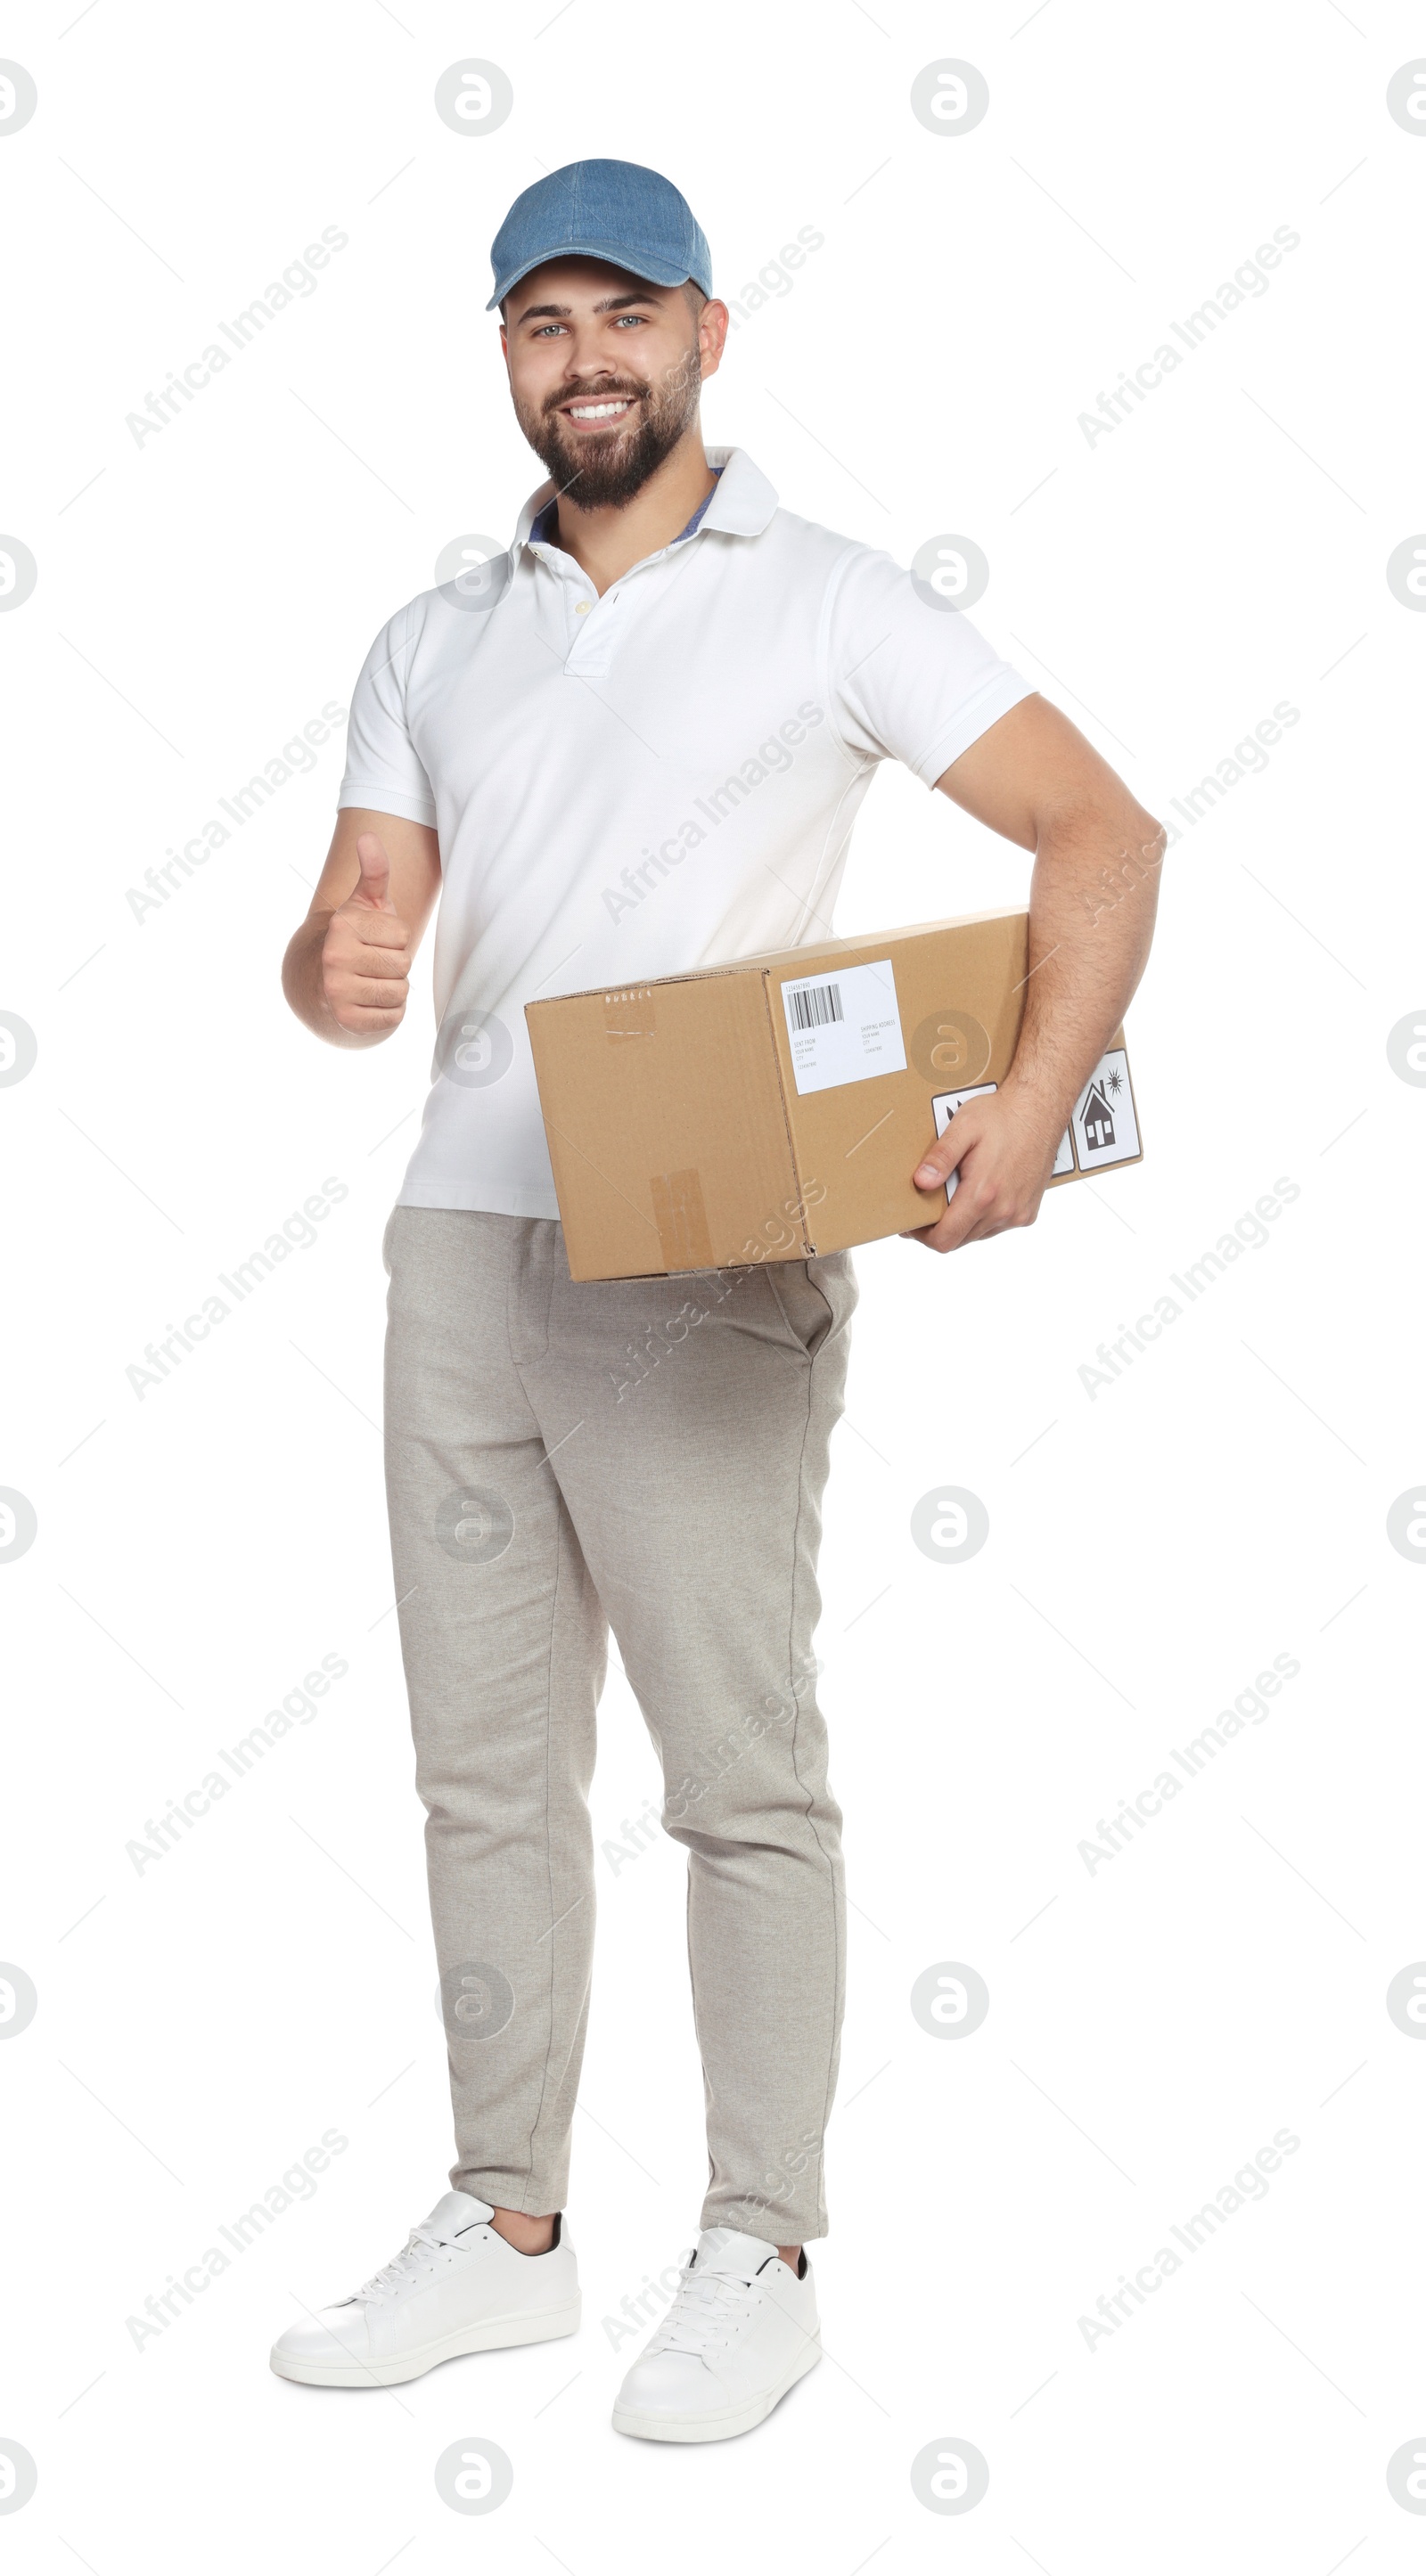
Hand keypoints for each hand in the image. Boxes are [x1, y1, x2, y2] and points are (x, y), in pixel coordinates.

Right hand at [319, 833, 410, 1033]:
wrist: (325, 982)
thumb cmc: (358, 938)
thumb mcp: (366, 904)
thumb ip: (374, 871)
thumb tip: (368, 836)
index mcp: (341, 925)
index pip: (402, 936)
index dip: (396, 939)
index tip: (375, 940)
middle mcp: (333, 957)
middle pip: (401, 964)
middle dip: (395, 965)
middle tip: (374, 964)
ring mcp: (337, 991)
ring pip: (399, 991)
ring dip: (393, 989)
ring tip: (372, 982)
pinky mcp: (346, 1020)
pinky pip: (393, 1017)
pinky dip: (388, 1013)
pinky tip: (369, 1003)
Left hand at [902, 1085, 1064, 1253]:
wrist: (1040, 1112)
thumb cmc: (1002, 1117)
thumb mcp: (963, 1128)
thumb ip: (941, 1157)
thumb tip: (921, 1182)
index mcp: (983, 1194)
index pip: (945, 1238)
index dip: (922, 1236)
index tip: (913, 1223)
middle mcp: (1003, 1211)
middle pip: (959, 1239)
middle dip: (940, 1227)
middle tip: (929, 1205)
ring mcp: (1018, 1214)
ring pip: (977, 1235)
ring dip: (962, 1222)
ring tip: (956, 1193)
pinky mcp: (1028, 1212)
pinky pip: (996, 1227)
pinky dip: (982, 1217)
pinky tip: (980, 1193)